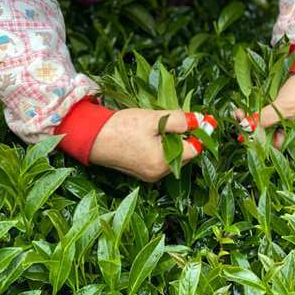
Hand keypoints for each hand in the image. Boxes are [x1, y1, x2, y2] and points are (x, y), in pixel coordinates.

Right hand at [89, 109, 207, 181]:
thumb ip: (181, 120)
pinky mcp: (142, 172)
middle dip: (185, 137)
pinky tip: (152, 135)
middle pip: (185, 155)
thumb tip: (201, 121)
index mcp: (163, 162)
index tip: (203, 120)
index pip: (195, 149)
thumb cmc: (121, 127)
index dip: (200, 134)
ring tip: (160, 126)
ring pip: (173, 157)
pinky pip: (161, 159)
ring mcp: (150, 175)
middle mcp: (159, 173)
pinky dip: (162, 147)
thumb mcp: (154, 119)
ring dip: (173, 142)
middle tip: (178, 119)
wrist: (91, 137)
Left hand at [236, 73, 294, 146]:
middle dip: (250, 127)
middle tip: (237, 116)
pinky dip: (255, 110)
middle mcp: (291, 128)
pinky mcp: (280, 105)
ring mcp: (285, 117)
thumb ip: (266, 118)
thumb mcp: (285, 106)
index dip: (256, 140)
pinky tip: (245, 107)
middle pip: (266, 134)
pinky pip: (264, 112)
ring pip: (264, 123)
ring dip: (250, 118)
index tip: (242, 132)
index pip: (273, 145)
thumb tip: (247, 126)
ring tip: (238, 111)